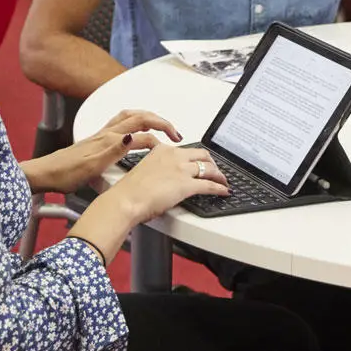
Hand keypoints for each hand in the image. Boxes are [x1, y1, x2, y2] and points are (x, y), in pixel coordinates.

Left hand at [28, 109, 180, 192]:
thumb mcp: (92, 167)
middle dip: (160, 121)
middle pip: (139, 117)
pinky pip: (121, 121)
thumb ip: (114, 150)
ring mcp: (101, 134)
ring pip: (130, 116)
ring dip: (149, 117)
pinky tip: (135, 129)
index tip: (173, 145)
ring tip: (161, 124)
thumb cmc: (65, 174)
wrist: (45, 174)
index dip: (160, 138)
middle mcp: (106, 133)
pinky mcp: (97, 139)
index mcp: (109, 140)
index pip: (142, 134)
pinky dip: (135, 120)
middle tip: (175, 132)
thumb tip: (133, 136)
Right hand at [103, 142, 228, 221]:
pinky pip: (209, 185)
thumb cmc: (130, 190)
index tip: (199, 161)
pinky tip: (224, 191)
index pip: (186, 150)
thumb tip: (164, 178)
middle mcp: (174, 156)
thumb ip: (157, 169)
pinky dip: (220, 188)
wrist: (126, 200)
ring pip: (208, 168)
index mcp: (162, 150)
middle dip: (211, 162)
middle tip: (215, 170)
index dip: (196, 157)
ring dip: (219, 175)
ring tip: (223, 180)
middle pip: (202, 155)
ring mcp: (181, 169)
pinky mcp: (187, 185)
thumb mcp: (144, 170)